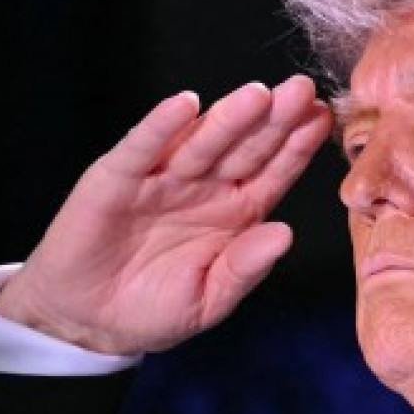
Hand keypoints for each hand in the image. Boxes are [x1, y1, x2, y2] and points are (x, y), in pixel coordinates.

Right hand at [0, 77, 336, 355]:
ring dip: (229, 117)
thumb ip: (245, 268)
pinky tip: (185, 106)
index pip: (273, 173)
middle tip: (302, 91)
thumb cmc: (154, 309)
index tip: (323, 121)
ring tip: (259, 95)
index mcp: (236, 212)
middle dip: (273, 120)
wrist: (90, 321)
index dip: (296, 148)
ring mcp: (162, 178)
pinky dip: (161, 127)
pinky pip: (142, 148)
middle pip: (244, 147)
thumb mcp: (209, 299)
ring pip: (201, 141)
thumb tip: (285, 235)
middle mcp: (204, 186)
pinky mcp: (117, 178)